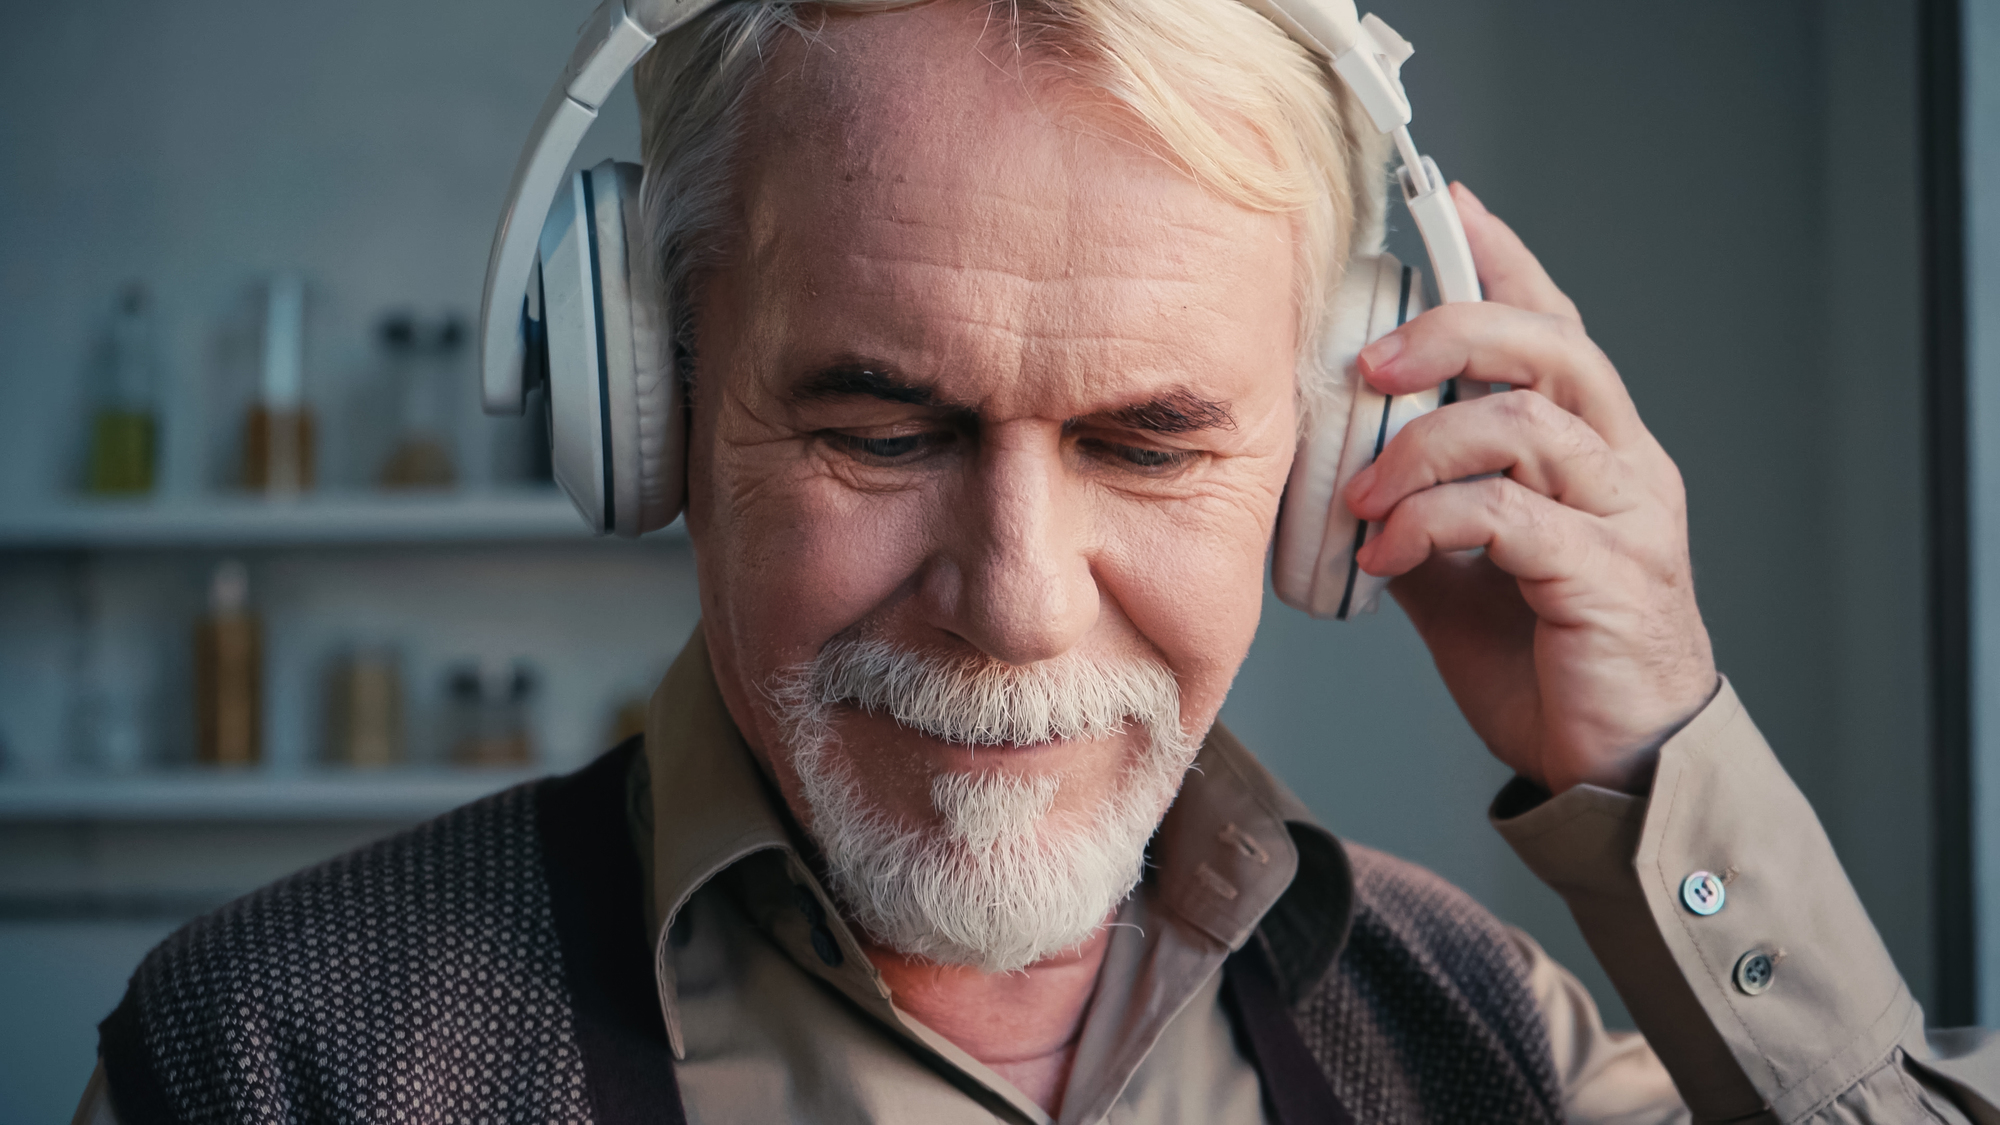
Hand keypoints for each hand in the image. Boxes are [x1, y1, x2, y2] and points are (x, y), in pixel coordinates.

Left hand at [1342, 184, 1718, 795]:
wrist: (1615, 770)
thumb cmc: (1546, 662)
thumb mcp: (1461, 573)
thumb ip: (1421, 508)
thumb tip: (1335, 469)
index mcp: (1594, 447)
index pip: (1554, 323)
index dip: (1504, 260)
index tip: (1447, 207)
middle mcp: (1626, 464)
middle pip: (1549, 347)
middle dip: (1448, 336)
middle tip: (1368, 366)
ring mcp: (1628, 518)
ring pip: (1525, 424)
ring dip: (1419, 450)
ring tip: (1360, 500)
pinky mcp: (1612, 578)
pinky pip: (1511, 516)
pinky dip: (1431, 524)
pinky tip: (1387, 557)